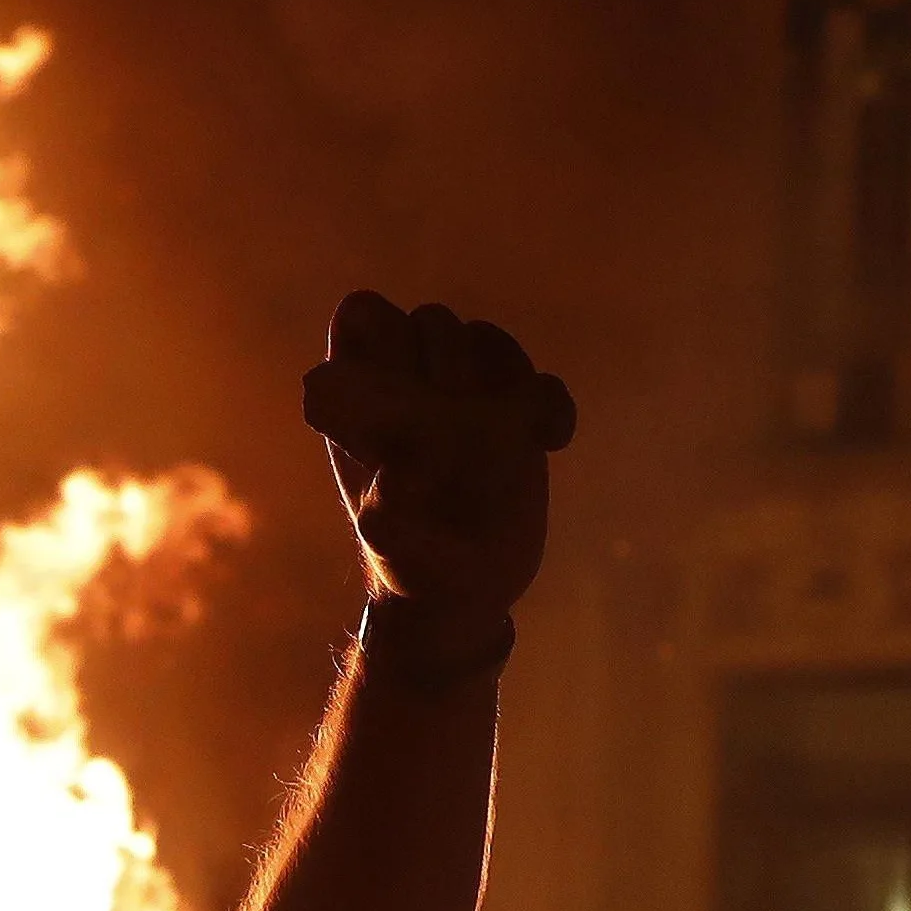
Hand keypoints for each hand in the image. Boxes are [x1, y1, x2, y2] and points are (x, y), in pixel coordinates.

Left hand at [303, 292, 574, 634]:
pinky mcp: (513, 416)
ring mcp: (464, 400)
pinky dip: (548, 403)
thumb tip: (383, 512)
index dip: (383, 341)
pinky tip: (550, 442)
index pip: (360, 320)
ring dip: (505, 374)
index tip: (406, 392)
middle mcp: (411, 390)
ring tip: (512, 436)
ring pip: (484, 340)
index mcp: (365, 406)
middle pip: (431, 322)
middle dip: (448, 358)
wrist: (463, 590)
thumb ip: (389, 525)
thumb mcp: (397, 552)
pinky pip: (537, 380)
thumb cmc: (413, 567)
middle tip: (459, 409)